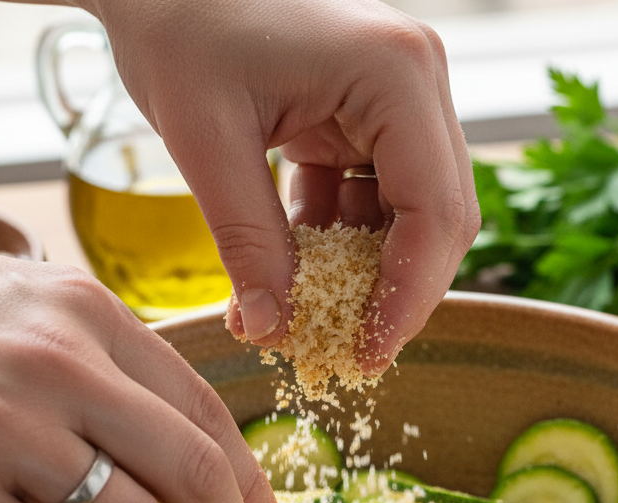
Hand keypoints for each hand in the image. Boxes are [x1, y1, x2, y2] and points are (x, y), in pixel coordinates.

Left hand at [84, 0, 479, 370]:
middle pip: (439, 218)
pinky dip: (340, 241)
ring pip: (411, 215)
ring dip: (367, 271)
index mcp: (395, 75)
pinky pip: (373, 199)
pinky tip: (296, 265)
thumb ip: (246, 241)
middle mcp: (415, 84)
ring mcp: (397, 100)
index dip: (409, 297)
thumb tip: (269, 330)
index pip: (435, 211)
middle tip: (352, 350)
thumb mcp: (207, 141)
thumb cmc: (179, 24)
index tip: (368, 354)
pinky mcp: (367, 116)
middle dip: (398, 292)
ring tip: (316, 315)